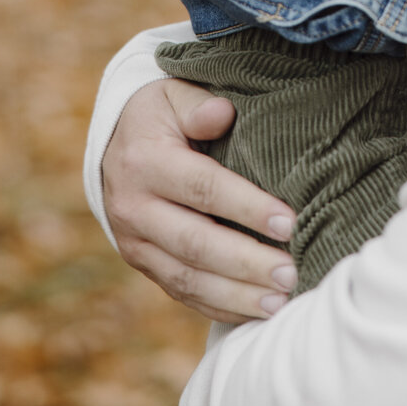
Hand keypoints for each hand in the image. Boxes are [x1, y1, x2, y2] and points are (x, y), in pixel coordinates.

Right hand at [102, 78, 298, 323]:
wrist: (115, 144)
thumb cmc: (161, 115)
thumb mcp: (174, 94)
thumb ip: (199, 104)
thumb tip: (224, 114)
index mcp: (144, 160)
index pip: (201, 188)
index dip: (246, 207)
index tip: (289, 222)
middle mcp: (133, 207)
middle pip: (195, 244)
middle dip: (246, 263)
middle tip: (291, 272)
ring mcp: (134, 242)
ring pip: (187, 278)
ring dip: (236, 295)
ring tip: (280, 301)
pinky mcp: (142, 264)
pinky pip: (181, 292)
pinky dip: (219, 306)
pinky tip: (255, 311)